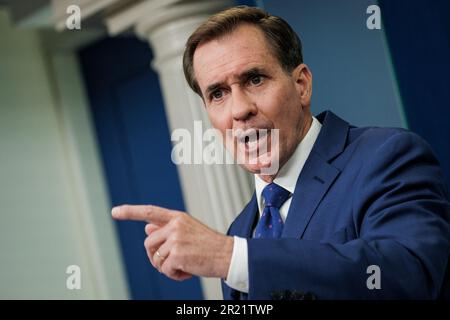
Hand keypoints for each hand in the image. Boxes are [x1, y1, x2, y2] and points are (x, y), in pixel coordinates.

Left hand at [111, 205, 233, 280]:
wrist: (227, 255)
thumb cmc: (208, 245)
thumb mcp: (188, 231)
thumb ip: (166, 229)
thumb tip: (146, 227)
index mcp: (177, 217)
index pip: (149, 212)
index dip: (130, 212)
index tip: (115, 211)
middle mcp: (175, 225)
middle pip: (149, 243)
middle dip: (156, 257)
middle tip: (173, 262)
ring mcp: (176, 239)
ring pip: (156, 259)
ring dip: (167, 267)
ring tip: (184, 266)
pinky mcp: (178, 254)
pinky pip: (165, 270)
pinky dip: (175, 275)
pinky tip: (188, 271)